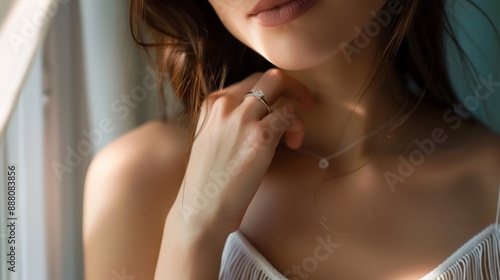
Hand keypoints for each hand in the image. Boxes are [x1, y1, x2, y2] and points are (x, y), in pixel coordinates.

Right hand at [170, 69, 314, 238]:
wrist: (201, 208)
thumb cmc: (209, 180)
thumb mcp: (212, 137)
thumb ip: (230, 119)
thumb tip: (264, 114)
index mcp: (211, 104)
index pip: (250, 82)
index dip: (271, 92)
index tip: (280, 106)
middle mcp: (225, 104)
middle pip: (268, 76)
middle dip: (292, 86)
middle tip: (304, 103)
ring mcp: (242, 118)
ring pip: (281, 85)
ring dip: (298, 104)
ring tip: (295, 133)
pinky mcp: (260, 136)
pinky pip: (290, 113)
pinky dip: (298, 126)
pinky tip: (294, 144)